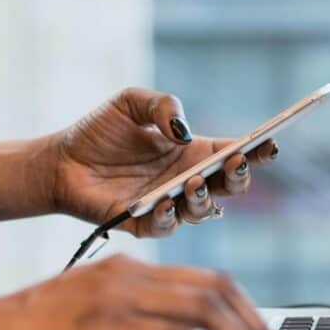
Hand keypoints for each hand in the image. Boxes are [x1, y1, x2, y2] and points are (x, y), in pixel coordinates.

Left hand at [49, 87, 278, 236]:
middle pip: (230, 187)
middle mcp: (188, 181)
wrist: (59, 161)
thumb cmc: (100, 132)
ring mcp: (170, 204)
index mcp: (194, 153)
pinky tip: (164, 201)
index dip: (257, 151)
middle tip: (235, 163)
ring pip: (204, 211)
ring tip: (193, 182)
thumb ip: (162, 105)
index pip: (235, 153)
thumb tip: (183, 131)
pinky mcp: (144, 224)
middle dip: (240, 177)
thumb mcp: (131, 102)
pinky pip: (166, 227)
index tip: (269, 144)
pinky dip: (169, 217)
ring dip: (204, 198)